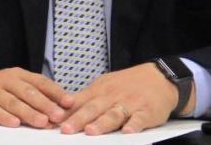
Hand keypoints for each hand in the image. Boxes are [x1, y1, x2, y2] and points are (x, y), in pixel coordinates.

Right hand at [0, 68, 72, 127]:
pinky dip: (3, 116)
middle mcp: (3, 79)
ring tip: (42, 122)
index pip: (39, 81)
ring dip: (28, 112)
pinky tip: (14, 123)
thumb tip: (62, 108)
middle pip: (27, 92)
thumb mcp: (13, 88)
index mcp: (16, 74)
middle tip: (59, 116)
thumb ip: (34, 95)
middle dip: (45, 104)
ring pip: (12, 102)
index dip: (55, 91)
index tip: (70, 102)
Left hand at [60, 63, 194, 134]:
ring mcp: (129, 104)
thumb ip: (86, 99)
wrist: (159, 77)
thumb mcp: (104, 87)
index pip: (79, 102)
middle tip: (66, 129)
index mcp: (99, 90)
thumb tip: (62, 110)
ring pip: (113, 114)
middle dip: (78, 119)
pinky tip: (127, 132)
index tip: (52, 121)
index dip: (65, 112)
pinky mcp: (147, 111)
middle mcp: (112, 96)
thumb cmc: (127, 85)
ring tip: (90, 131)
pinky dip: (133, 125)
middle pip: (93, 108)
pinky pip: (139, 119)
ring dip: (101, 123)